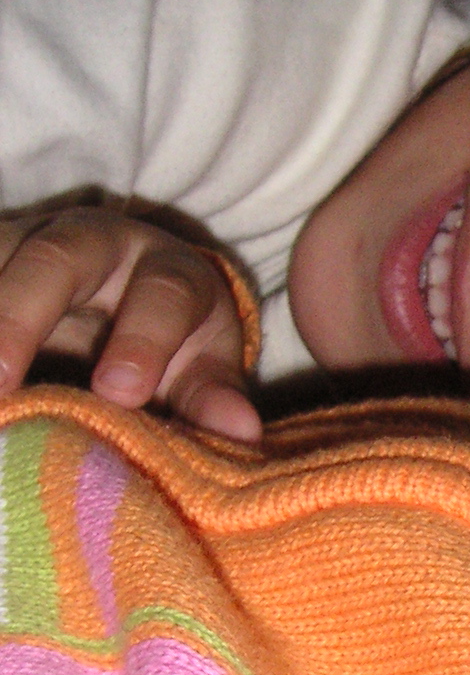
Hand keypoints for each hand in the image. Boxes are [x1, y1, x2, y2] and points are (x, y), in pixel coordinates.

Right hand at [0, 201, 260, 440]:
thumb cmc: (171, 338)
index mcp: (166, 270)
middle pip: (56, 262)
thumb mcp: (200, 361)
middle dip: (23, 315)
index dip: (144, 341)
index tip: (120, 392)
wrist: (121, 293)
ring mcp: (24, 244)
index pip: (163, 295)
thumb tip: (241, 431)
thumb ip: (211, 393)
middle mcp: (94, 243)